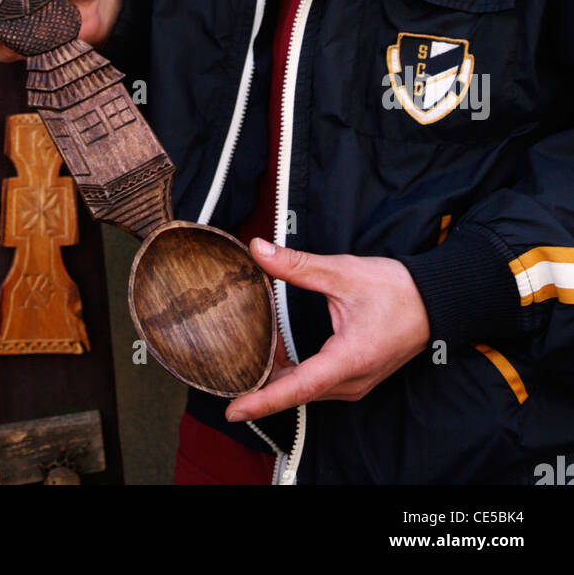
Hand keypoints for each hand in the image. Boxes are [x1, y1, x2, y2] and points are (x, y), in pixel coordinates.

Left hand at [225, 240, 430, 421]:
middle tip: (226, 377)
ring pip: (307, 390)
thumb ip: (297, 265)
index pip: (297, 388)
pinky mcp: (358, 377)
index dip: (263, 401)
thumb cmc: (395, 289)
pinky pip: (319, 383)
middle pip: (298, 392)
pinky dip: (295, 373)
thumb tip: (258, 250)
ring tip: (246, 363)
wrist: (436, 301)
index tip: (233, 411)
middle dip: (261, 387)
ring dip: (278, 379)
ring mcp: (356, 383)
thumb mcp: (342, 272)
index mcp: (349, 360)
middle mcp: (352, 381)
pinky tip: (276, 353)